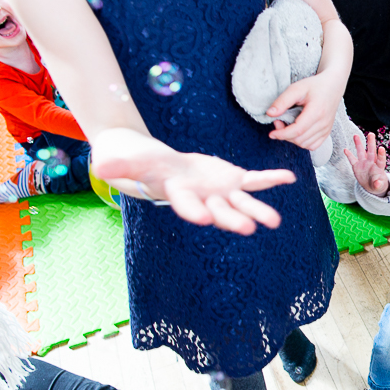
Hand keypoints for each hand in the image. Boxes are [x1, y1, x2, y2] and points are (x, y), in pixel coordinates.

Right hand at [92, 128, 294, 234]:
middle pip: (219, 211)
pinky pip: (254, 181)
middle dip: (232, 219)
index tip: (203, 217)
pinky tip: (288, 178)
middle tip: (248, 229)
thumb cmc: (137, 161)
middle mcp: (201, 198)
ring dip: (258, 211)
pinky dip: (270, 179)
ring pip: (241, 203)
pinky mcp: (230, 179)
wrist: (156, 164)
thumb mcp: (125, 159)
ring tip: (274, 222)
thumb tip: (100, 166)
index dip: (194, 210)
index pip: (186, 205)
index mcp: (177, 194)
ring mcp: (219, 191)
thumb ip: (118, 164)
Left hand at [267, 68, 345, 150]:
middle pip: (300, 139)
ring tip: (287, 126)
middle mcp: (323, 123)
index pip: (297, 130)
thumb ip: (282, 101)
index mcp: (316, 112)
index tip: (272, 133)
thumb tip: (270, 114)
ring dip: (292, 139)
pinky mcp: (327, 132)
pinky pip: (313, 146)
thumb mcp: (296, 88)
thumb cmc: (315, 86)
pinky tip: (297, 133)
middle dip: (285, 135)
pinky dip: (302, 142)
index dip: (282, 134)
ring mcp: (326, 129)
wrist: (333, 86)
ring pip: (305, 144)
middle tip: (278, 122)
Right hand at [344, 132, 389, 195]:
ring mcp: (363, 163)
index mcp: (379, 167)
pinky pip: (352, 160)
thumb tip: (377, 183)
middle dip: (371, 143)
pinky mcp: (357, 166)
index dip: (381, 154)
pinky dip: (349, 155)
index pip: (380, 160)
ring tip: (355, 135)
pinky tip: (345, 149)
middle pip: (371, 152)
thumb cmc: (378, 184)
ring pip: (361, 152)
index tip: (381, 148)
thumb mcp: (379, 186)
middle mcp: (371, 163)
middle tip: (371, 134)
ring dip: (359, 144)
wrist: (371, 185)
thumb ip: (378, 184)